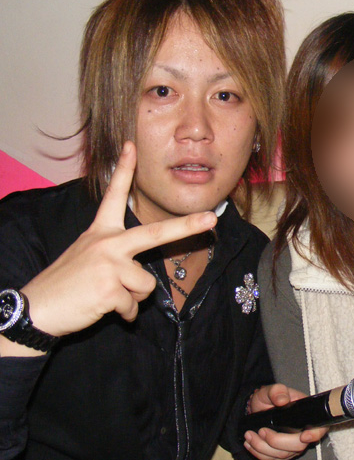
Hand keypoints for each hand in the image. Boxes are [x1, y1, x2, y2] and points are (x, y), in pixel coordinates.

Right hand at [1, 142, 216, 356]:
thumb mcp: (87, 256)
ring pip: (147, 285)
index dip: (123, 170)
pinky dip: (125, 314)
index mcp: (101, 232)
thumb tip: (143, 277)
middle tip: (211, 218)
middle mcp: (107, 243)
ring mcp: (109, 265)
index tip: (132, 146)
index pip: (114, 196)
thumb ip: (116, 256)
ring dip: (133, 298)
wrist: (37, 309)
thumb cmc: (66, 283)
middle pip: (155, 233)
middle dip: (187, 226)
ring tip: (107, 297)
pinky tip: (104, 309)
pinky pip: (134, 306)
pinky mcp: (109, 289)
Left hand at [243, 384, 328, 459]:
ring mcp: (293, 446)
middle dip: (277, 441)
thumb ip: (277, 391)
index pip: (319, 428)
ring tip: (250, 435)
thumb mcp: (272, 390)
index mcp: (306, 415)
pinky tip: (250, 444)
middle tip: (261, 431)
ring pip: (283, 455)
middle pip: (298, 446)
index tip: (304, 436)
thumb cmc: (270, 398)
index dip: (314, 434)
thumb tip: (282, 401)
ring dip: (263, 447)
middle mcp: (303, 433)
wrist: (259, 408)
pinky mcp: (282, 454)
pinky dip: (259, 453)